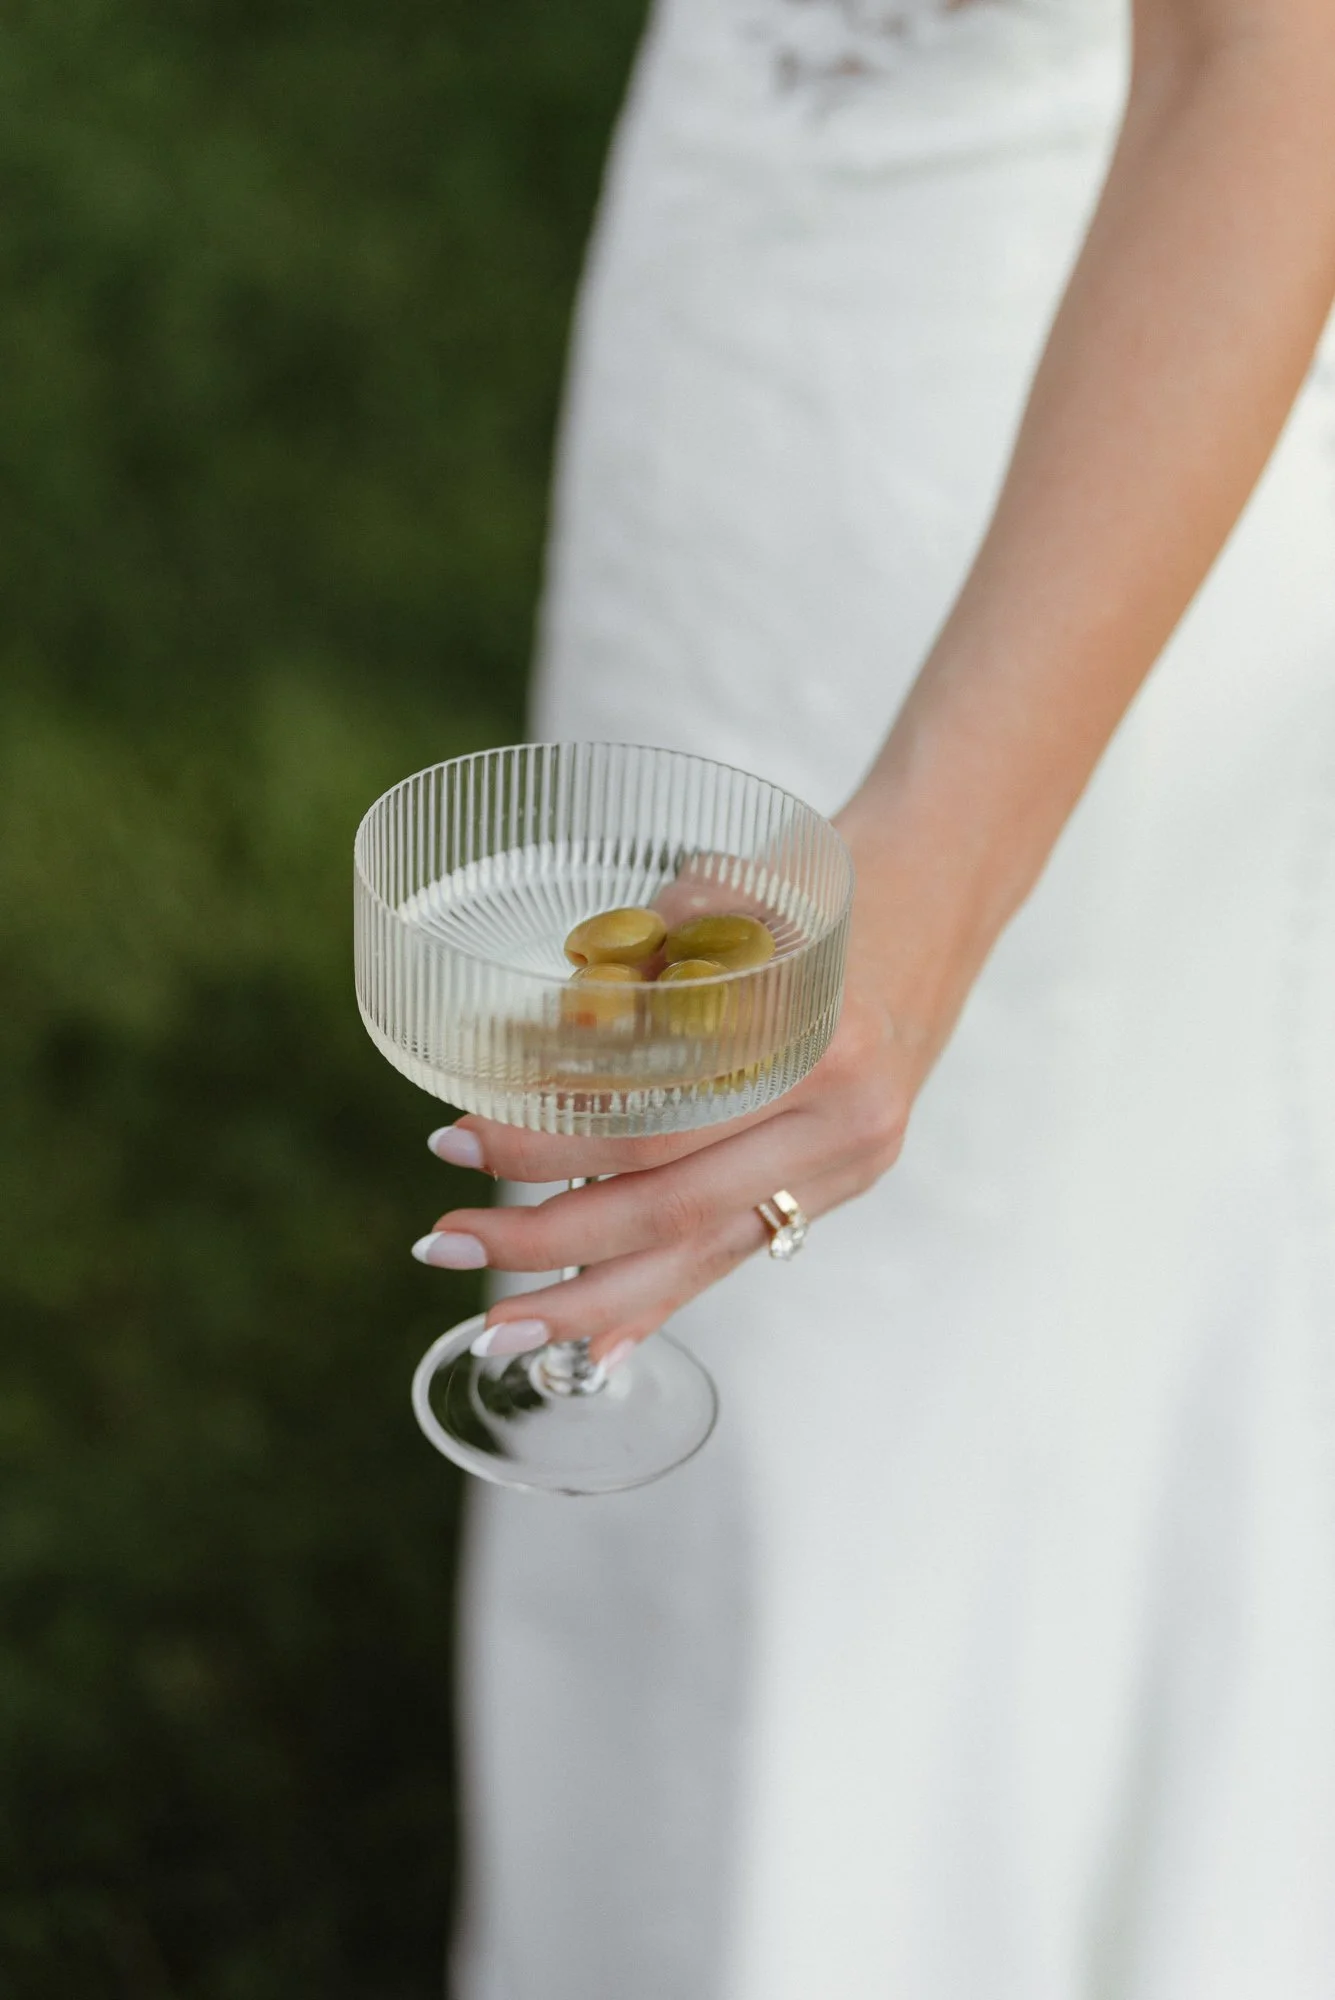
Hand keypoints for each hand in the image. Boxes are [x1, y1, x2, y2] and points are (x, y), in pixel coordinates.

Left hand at [411, 846, 922, 1366]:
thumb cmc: (817, 886)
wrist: (938, 897)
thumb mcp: (725, 896)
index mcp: (817, 1041)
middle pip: (670, 1208)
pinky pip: (737, 1253)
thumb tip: (516, 1048)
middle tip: (444, 1244)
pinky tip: (598, 1342)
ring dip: (589, 1296)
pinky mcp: (839, 1185)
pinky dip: (661, 1297)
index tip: (455, 1136)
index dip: (547, 1141)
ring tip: (498, 1323)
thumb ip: (636, 968)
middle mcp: (843, 1120)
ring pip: (701, 1256)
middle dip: (544, 1237)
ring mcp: (849, 1164)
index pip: (657, 1122)